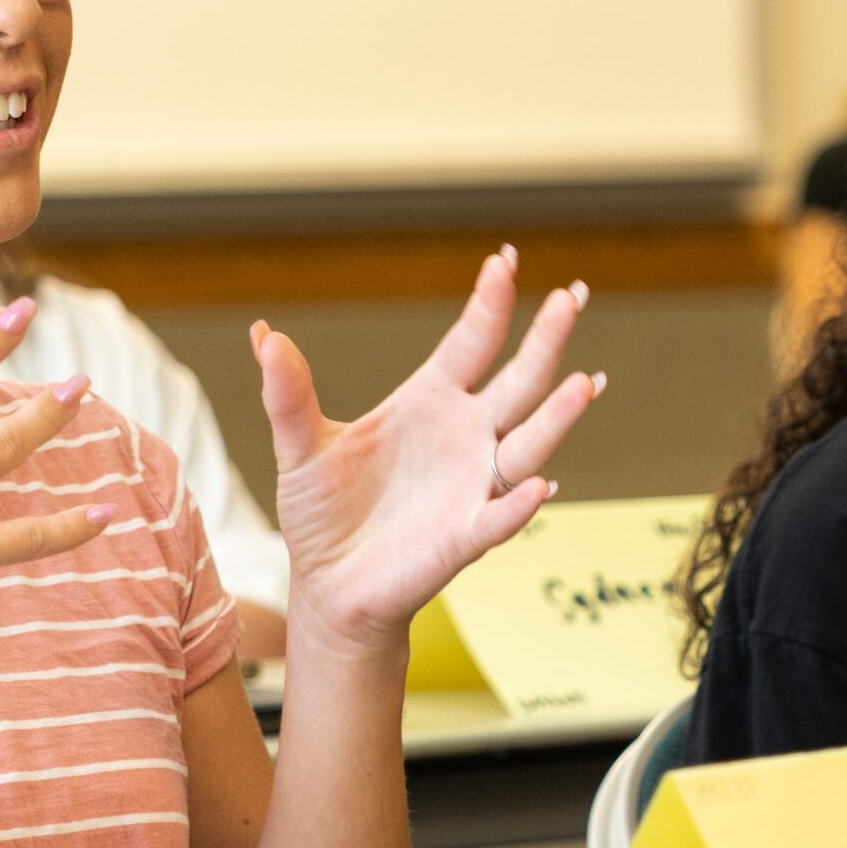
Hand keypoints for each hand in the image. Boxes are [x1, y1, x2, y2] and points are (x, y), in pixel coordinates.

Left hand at [254, 248, 602, 652]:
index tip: (505, 260)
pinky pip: (499, 518)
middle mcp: (465, 436)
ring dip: (557, 417)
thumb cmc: (323, 513)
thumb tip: (262, 332)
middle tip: (572, 297)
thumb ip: (287, 393)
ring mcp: (472, 486)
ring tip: (584, 383)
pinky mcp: (464, 537)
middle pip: (518, 382)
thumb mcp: (299, 447)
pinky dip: (518, 506)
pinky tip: (536, 489)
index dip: (489, 304)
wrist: (327, 586)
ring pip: (528, 445)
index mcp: (429, 402)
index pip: (471, 343)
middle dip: (546, 341)